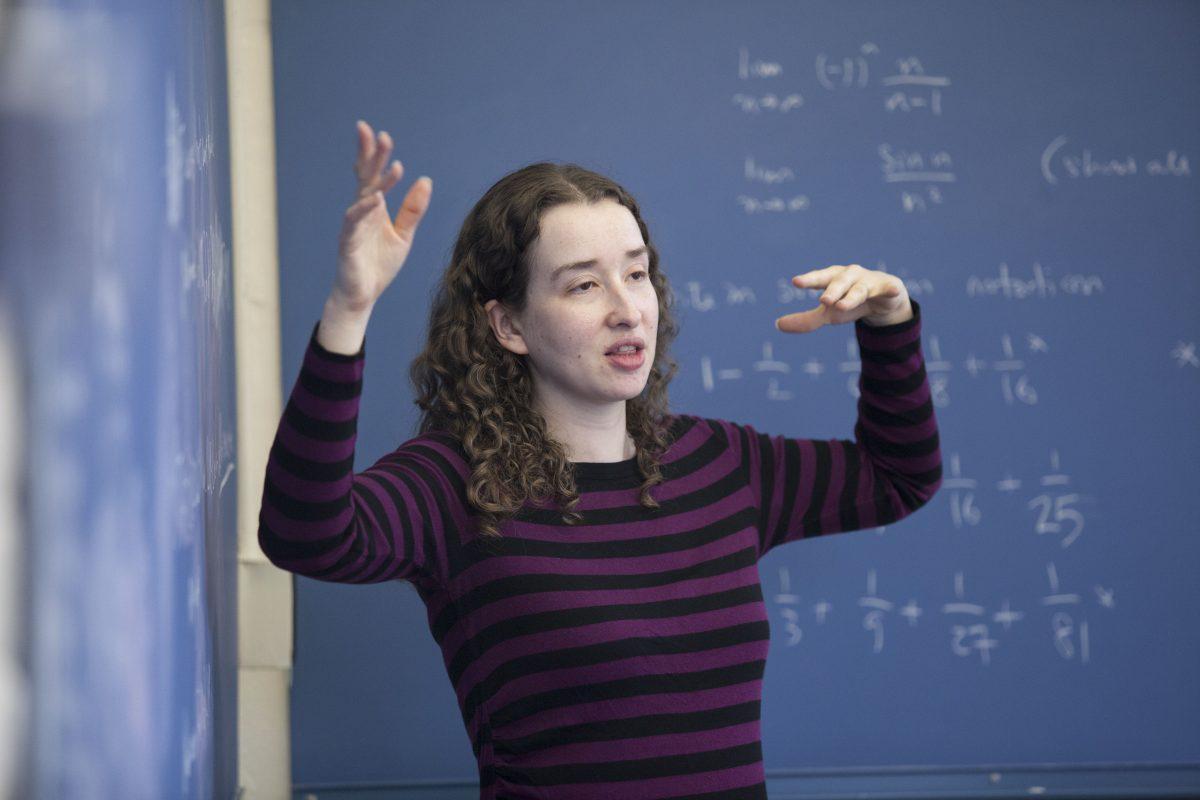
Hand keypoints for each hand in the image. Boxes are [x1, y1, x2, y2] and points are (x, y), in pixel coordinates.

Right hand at [331, 120, 432, 312]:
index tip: (384, 136)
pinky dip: (364, 209)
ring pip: (362, 196)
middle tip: (378, 133)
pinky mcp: (348, 243)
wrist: (363, 294)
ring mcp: (353, 226)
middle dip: (370, 156)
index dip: (378, 156)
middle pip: (364, 178)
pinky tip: (377, 198)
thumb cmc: (379, 264)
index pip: (374, 176)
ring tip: (392, 165)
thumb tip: (425, 179)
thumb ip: (412, 209)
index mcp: (373, 207)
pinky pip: (354, 222)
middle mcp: (361, 211)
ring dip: (376, 180)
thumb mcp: (404, 235)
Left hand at [775, 264, 910, 332]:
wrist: (883, 300)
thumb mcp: (829, 314)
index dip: (809, 279)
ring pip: (859, 288)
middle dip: (832, 290)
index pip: (820, 278)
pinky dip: (890, 289)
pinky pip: (889, 288)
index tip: (796, 282)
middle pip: (839, 281)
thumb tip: (778, 325)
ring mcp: (870, 281)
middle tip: (823, 301)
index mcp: (833, 279)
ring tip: (841, 305)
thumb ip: (806, 320)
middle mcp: (851, 276)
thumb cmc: (849, 302)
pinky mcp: (888, 288)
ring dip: (851, 296)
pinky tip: (893, 290)